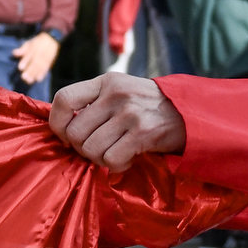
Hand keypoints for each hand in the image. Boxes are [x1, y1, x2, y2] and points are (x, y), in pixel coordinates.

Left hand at [14, 32, 58, 86]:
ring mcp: (45, 59)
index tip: (20, 68)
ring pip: (39, 67)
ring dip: (34, 74)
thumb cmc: (37, 42)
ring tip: (29, 81)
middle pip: (34, 63)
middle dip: (29, 71)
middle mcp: (39, 54)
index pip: (29, 56)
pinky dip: (42, 74)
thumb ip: (22, 49)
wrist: (52, 40)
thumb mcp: (29, 43)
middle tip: (24, 77)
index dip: (25, 62)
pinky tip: (38, 79)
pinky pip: (46, 69)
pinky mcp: (49, 62)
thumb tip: (14, 53)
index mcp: (33, 49)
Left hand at [52, 72, 184, 168]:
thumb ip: (94, 103)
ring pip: (91, 149)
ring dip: (100, 159)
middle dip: (82, 148)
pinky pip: (111, 159)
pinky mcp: (142, 133)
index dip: (57, 123)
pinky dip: (117, 166)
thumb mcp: (121, 92)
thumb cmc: (149, 107)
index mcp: (106, 81)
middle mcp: (115, 94)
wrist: (190, 112)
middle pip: (75, 132)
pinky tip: (128, 158)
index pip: (63, 99)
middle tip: (98, 149)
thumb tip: (64, 129)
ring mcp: (129, 113)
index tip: (66, 136)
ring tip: (116, 152)